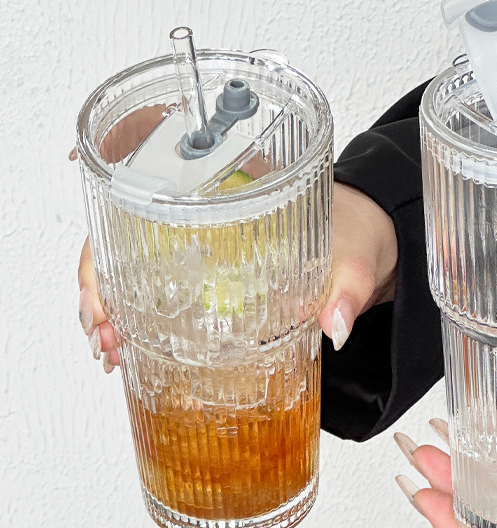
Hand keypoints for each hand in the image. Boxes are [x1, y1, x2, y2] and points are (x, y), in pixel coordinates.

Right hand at [77, 178, 397, 371]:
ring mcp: (202, 244)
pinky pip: (154, 289)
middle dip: (99, 279)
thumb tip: (335, 323)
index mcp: (239, 188)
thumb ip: (350, 286)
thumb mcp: (357, 252)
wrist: (371, 241)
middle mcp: (208, 211)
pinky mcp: (207, 276)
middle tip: (103, 326)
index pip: (154, 181)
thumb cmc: (358, 229)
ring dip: (107, 304)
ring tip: (110, 346)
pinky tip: (125, 346)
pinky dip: (130, 317)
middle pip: (124, 230)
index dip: (108, 207)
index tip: (93, 253)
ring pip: (129, 262)